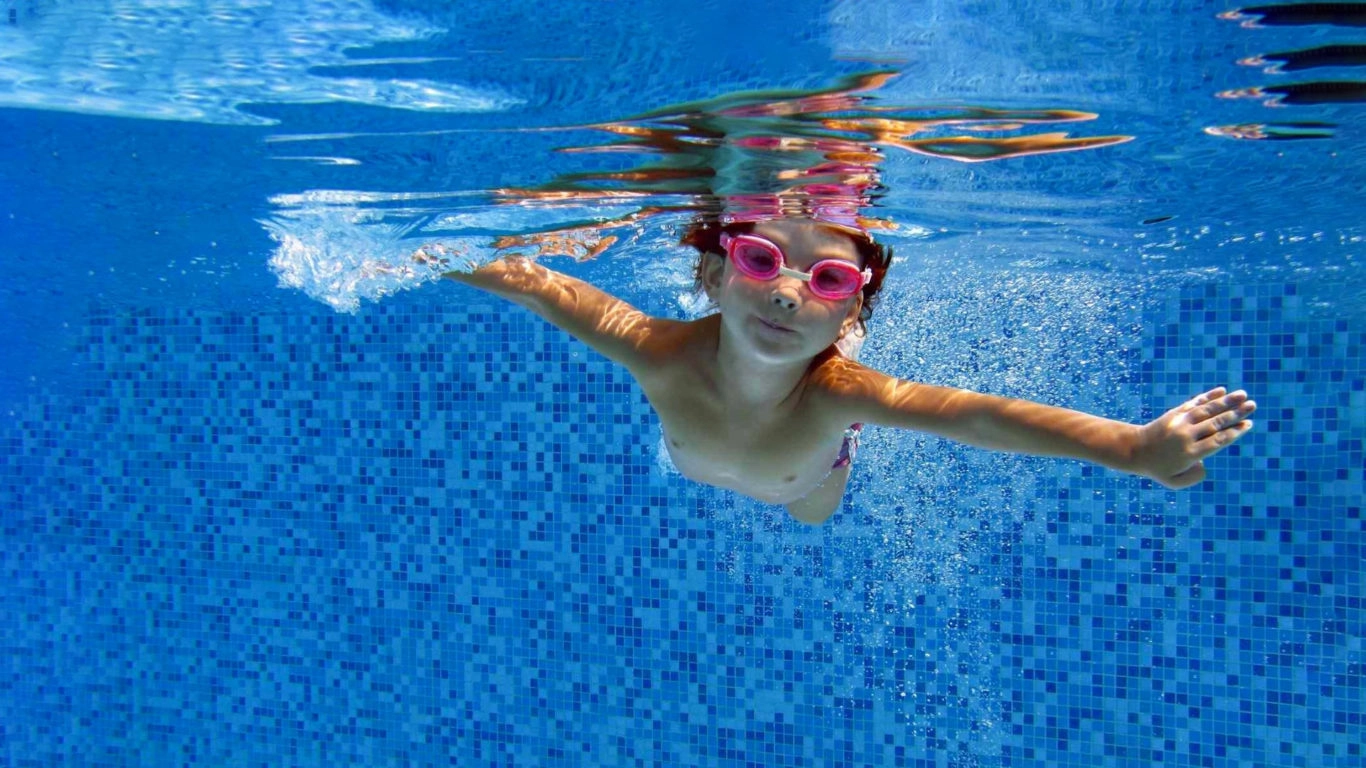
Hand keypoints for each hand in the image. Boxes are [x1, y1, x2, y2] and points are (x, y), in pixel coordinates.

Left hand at [1133, 388, 1255, 488]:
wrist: (1133, 450)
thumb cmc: (1157, 469)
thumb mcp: (1174, 482)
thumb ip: (1194, 477)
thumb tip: (1205, 463)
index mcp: (1190, 453)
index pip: (1217, 441)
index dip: (1234, 432)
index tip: (1248, 424)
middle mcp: (1186, 435)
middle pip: (1215, 423)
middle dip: (1235, 414)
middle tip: (1253, 406)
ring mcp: (1180, 422)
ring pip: (1206, 410)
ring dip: (1226, 401)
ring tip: (1244, 395)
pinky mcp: (1174, 413)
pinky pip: (1194, 404)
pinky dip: (1208, 397)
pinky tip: (1222, 391)